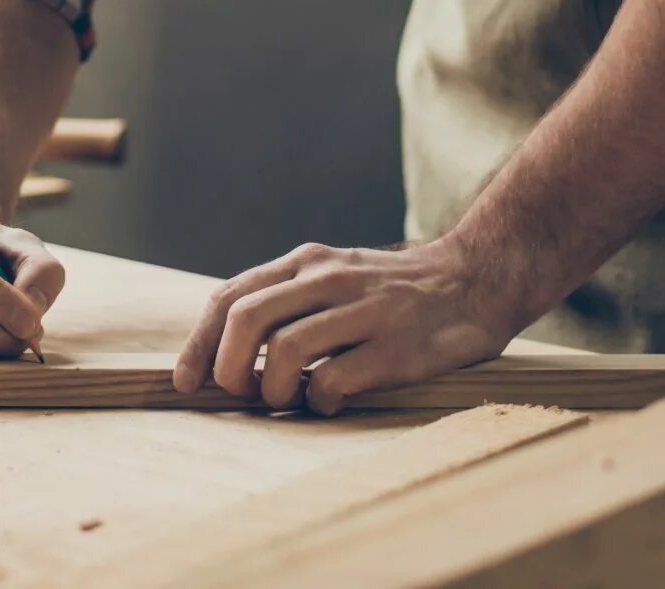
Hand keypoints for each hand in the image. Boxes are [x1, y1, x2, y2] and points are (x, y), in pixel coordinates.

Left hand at [171, 237, 523, 414]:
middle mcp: (330, 279)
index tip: (188, 381)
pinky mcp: (395, 348)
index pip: (231, 297)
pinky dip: (317, 402)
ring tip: (289, 399)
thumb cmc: (395, 290)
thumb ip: (288, 298)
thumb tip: (225, 349)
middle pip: (246, 320)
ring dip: (273, 390)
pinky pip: (332, 383)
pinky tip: (331, 402)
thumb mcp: (335, 274)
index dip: (200, 343)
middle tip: (242, 394)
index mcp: (308, 262)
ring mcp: (364, 312)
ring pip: (284, 352)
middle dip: (228, 368)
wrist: (476, 281)